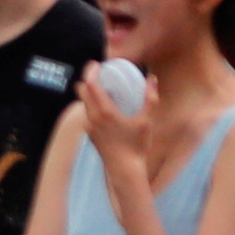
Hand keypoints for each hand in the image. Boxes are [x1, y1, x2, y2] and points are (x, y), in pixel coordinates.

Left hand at [83, 70, 160, 187]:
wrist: (123, 170)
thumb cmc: (136, 145)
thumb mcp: (146, 121)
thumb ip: (149, 99)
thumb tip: (151, 79)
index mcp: (105, 112)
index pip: (91, 87)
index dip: (91, 73)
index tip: (96, 63)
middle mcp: (92, 118)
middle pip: (83, 93)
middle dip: (88, 79)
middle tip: (99, 71)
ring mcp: (89, 127)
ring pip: (83, 103)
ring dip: (88, 92)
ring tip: (101, 86)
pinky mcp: (90, 134)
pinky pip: (86, 113)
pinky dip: (91, 103)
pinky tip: (103, 104)